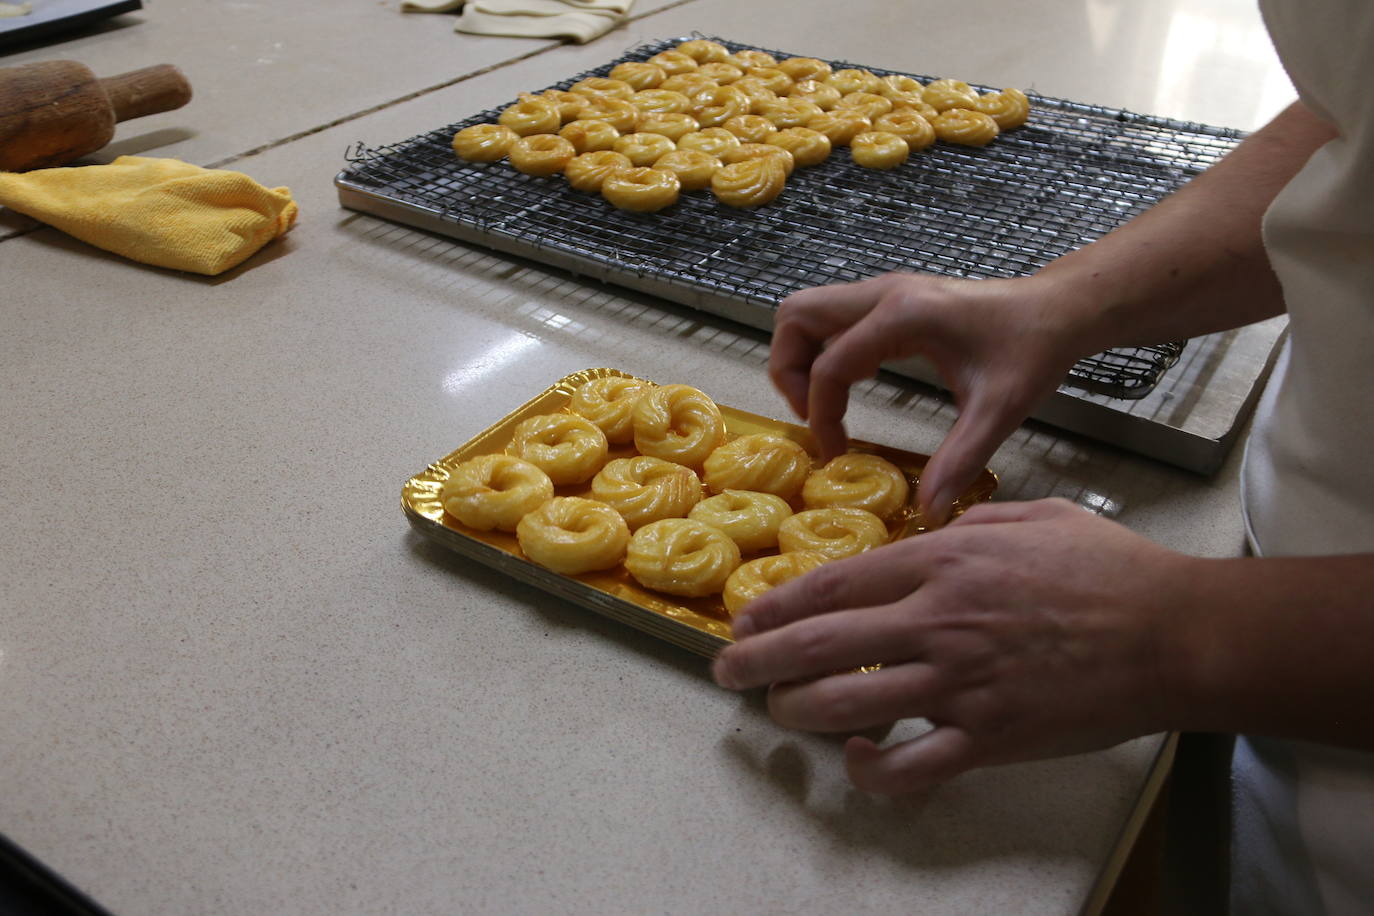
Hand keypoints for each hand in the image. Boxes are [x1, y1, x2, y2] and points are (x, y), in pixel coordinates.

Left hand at [712, 499, 1192, 793]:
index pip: (834, 583)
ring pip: (847, 704)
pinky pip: (911, 765)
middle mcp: (937, 621)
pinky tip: (858, 762)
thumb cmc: (1109, 569)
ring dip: (796, 711)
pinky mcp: (989, 736)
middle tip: (726, 671)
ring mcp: (960, 683)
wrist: (1176, 632)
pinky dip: (873, 771)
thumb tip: (926, 531)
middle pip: (818, 644)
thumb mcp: (1030, 518)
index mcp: (944, 563)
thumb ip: (966, 522)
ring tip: (775, 712)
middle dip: (758, 659)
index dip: (778, 603)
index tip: (746, 616)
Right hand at [770, 273, 1089, 522]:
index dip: (823, 414)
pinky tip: (857, 383)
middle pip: (796, 316)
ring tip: (826, 403)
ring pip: (806, 312)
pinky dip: (825, 349)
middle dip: (788, 369)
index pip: (830, 364)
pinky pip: (832, 317)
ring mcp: (884, 290)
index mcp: (904, 316)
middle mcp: (884, 293)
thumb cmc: (1032, 350)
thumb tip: (929, 512)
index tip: (837, 455)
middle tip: (813, 415)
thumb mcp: (1000, 411)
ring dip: (800, 357)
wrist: (1057, 310)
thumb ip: (960, 461)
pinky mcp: (890, 298)